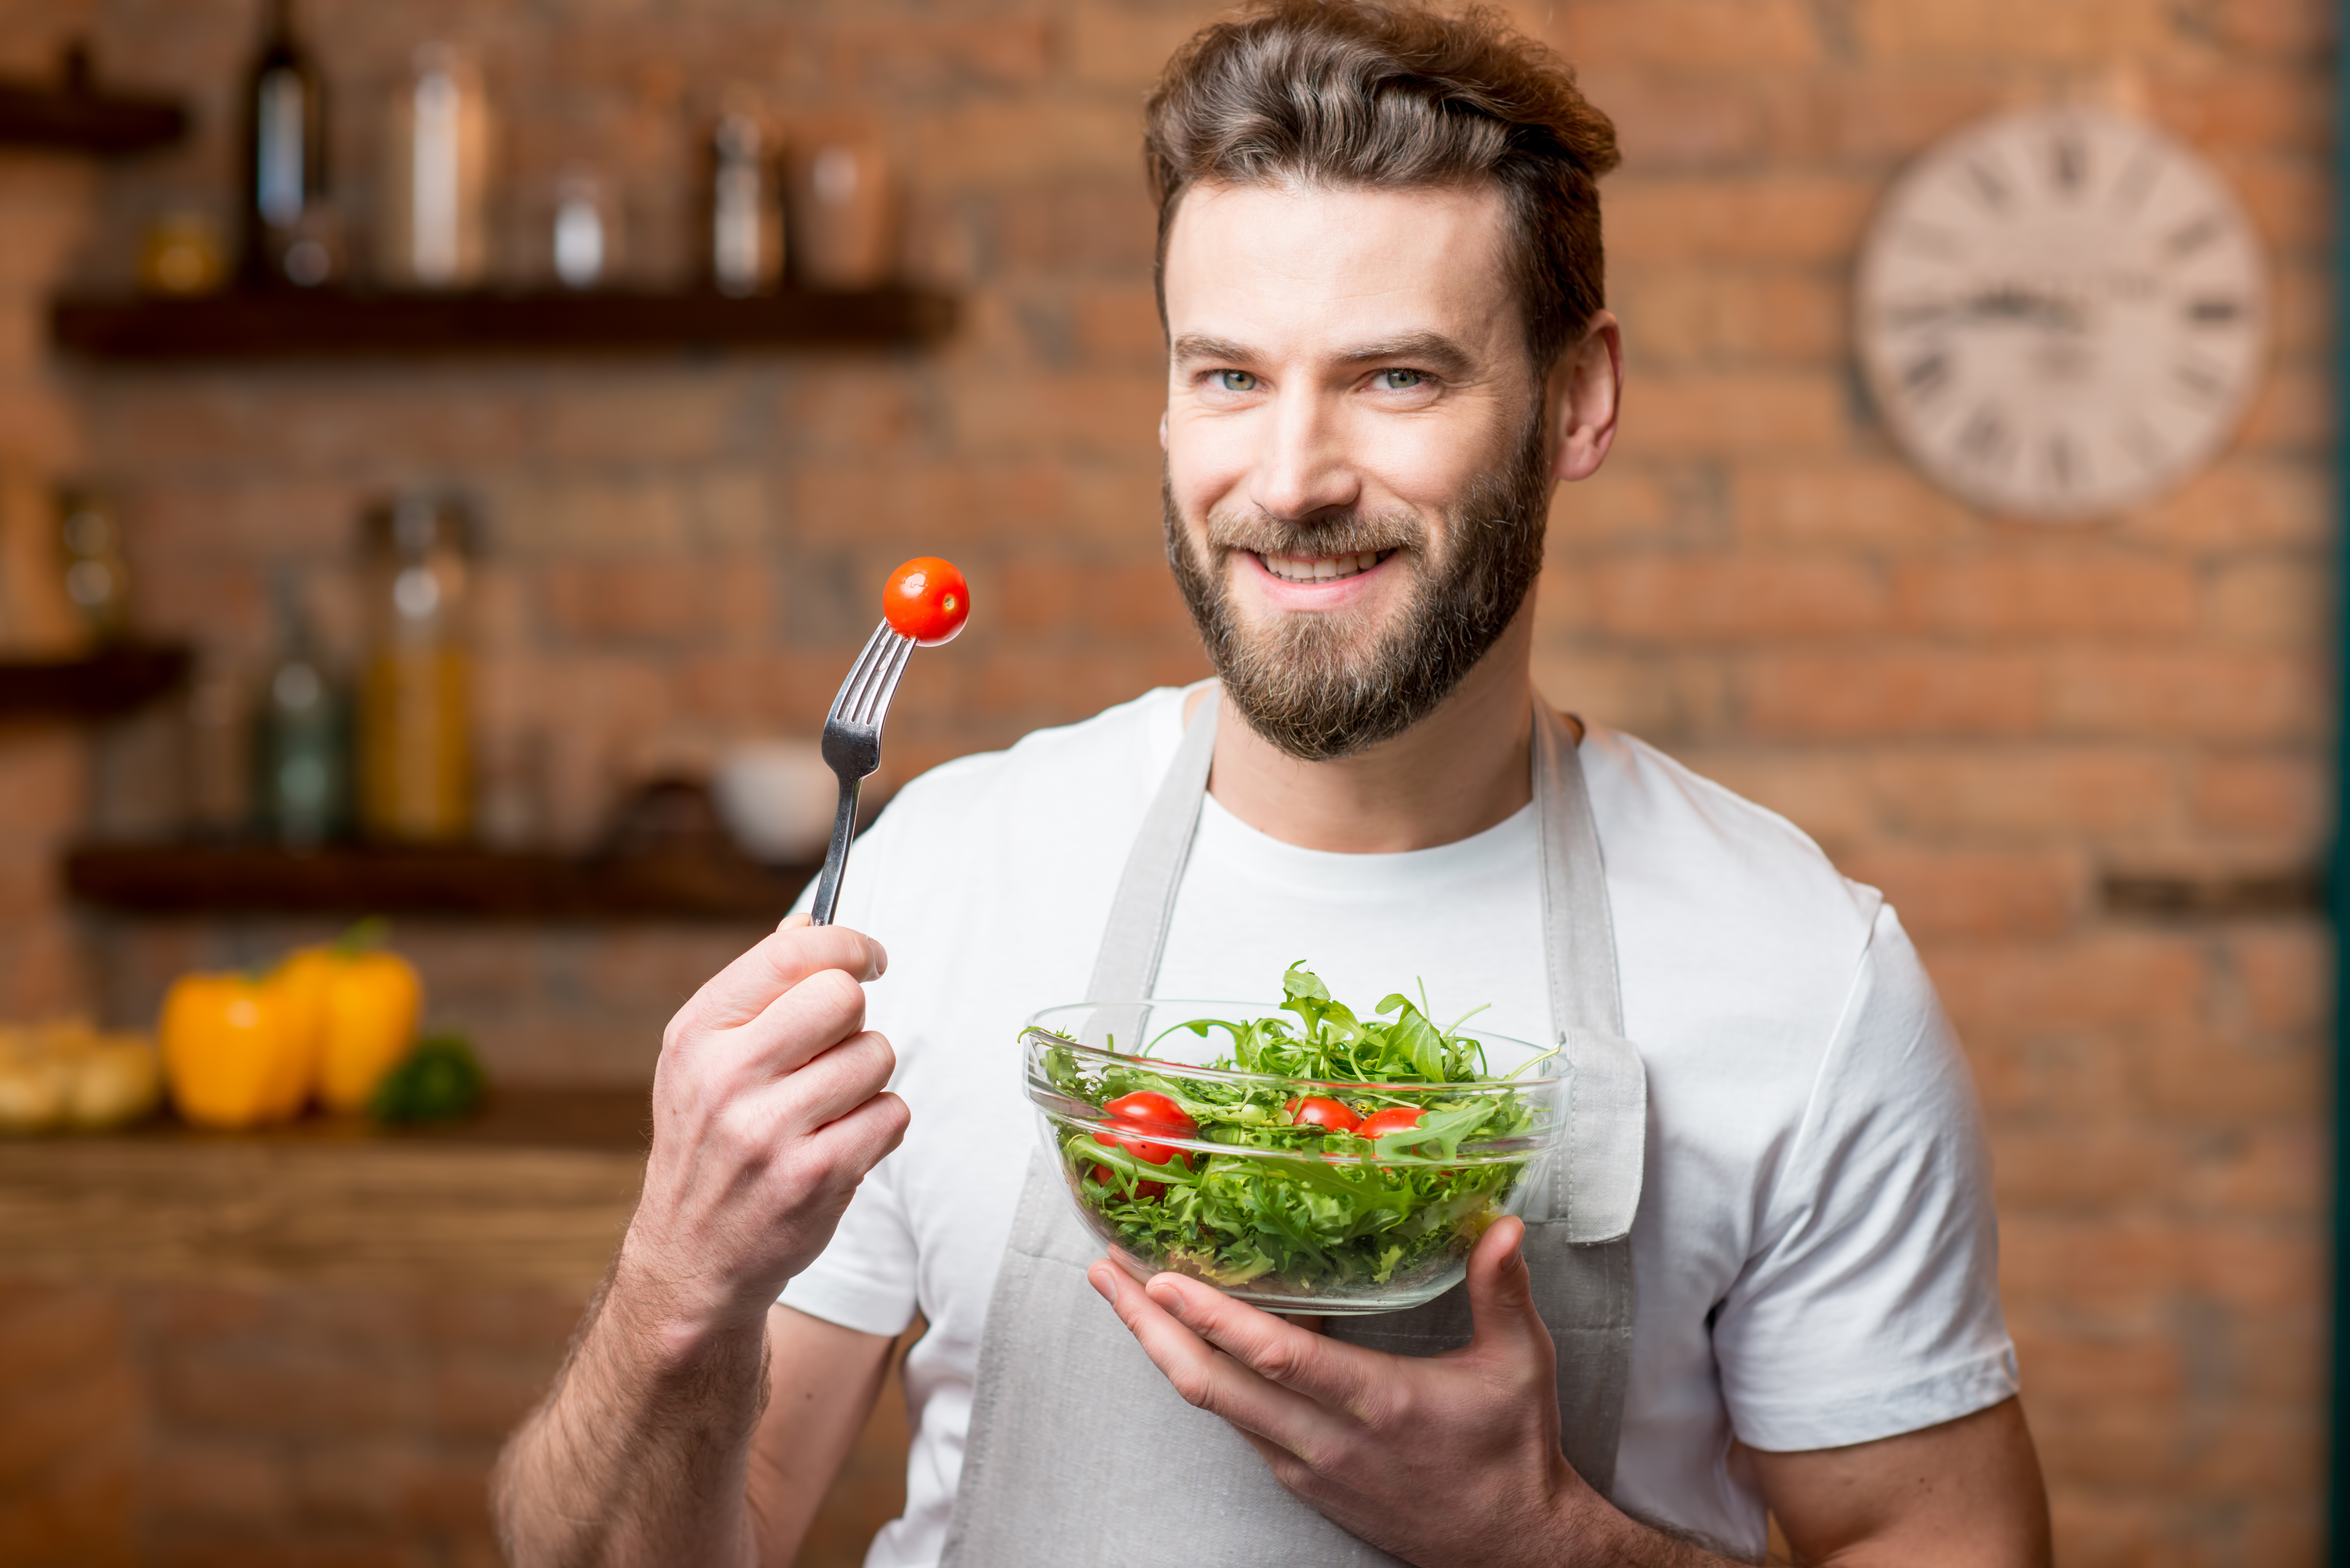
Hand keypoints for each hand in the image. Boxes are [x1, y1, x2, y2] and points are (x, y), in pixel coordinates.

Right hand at [618, 913, 908, 1343]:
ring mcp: (771, 1131)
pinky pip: (892, 1113)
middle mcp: (727, 1078)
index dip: (847, 944)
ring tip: (827, 1105)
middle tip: (833, 1048)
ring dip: (867, 1076)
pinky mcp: (817, 1175)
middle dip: (853, 1018)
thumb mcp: (702, 1058)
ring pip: (876, 1055)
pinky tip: (839, 1143)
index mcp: (698, 1034)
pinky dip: (879, 1124)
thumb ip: (758, 989)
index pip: (792, 953)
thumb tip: (810, 919)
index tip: (869, 958)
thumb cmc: (709, 1140)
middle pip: (844, 997)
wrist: (692, 1255)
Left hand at [1090, 1217, 1605, 1567]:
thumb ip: (1502, 1292)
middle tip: (1103, 1271)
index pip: (1276, 1358)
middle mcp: (1325, 1438)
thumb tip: (1503, 1226)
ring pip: (1213, 1404)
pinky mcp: (1299, 1476)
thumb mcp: (1519, 1366)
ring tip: (1125, 1292)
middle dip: (1148, 1326)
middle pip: (1212, 1384)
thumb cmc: (1511, 1451)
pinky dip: (1203, 1375)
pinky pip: (1237, 1420)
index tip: (1160, 1278)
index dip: (1213, 1319)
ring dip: (1162, 1349)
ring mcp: (1304, 1462)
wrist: (1506, 1547)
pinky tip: (1187, 1336)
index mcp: (1376, 1402)